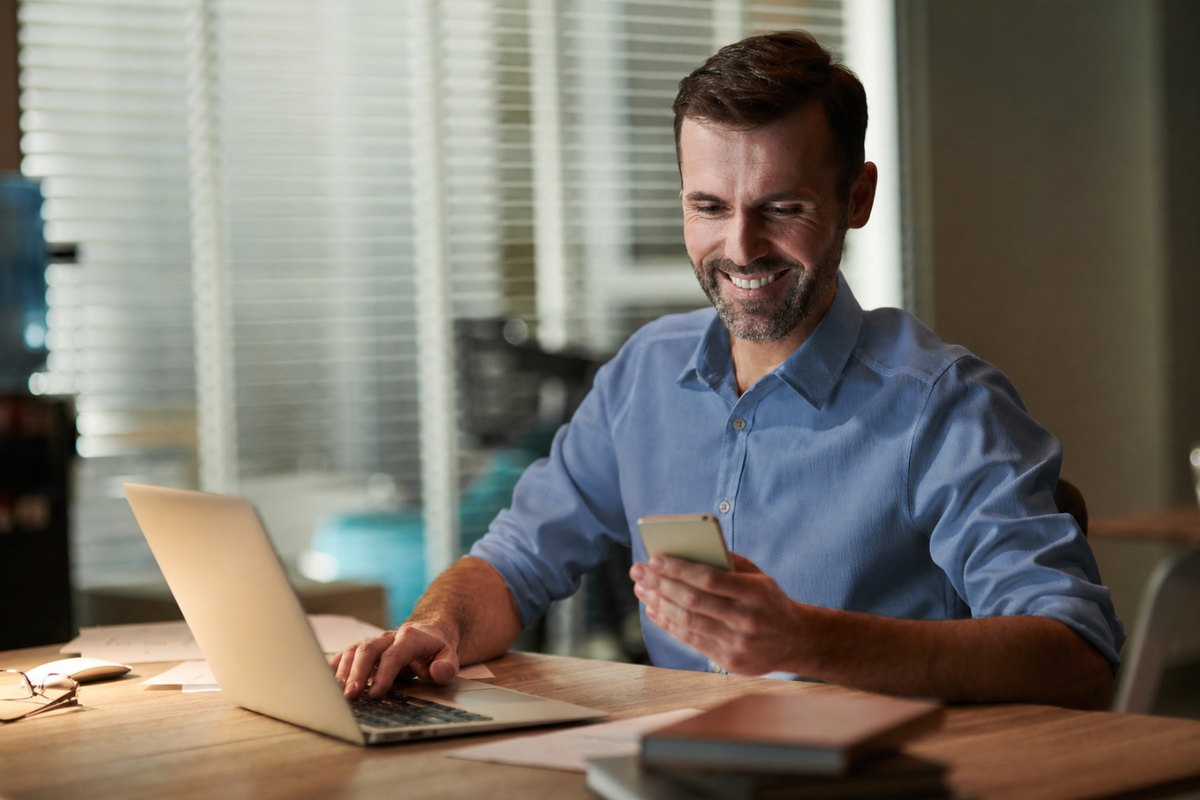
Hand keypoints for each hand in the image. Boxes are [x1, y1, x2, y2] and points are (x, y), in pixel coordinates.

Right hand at [330, 621, 459, 698]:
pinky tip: (325, 682)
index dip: (385, 673)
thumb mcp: (449, 657)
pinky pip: (345, 655)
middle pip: (368, 650)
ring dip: (343, 672)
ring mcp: (373, 643)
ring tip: (335, 693)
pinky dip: (334, 667)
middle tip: (350, 696)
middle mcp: (388, 637)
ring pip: (353, 651)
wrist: (427, 635)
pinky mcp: (363, 650)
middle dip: (358, 673)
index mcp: (410, 637)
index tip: (377, 693)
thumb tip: (439, 672)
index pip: (395, 654)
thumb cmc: (435, 651)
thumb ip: (447, 665)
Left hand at [630, 552, 805, 675]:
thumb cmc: (769, 600)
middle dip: (661, 584)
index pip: (709, 579)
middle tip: (638, 571)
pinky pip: (692, 640)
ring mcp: (738, 643)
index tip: (655, 558)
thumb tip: (686, 550)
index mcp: (756, 593)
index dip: (679, 569)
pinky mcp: (730, 661)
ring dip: (659, 604)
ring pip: (689, 622)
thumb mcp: (758, 577)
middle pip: (694, 601)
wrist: (796, 641)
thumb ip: (728, 563)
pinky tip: (654, 609)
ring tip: (641, 589)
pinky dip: (669, 624)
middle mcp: (747, 619)